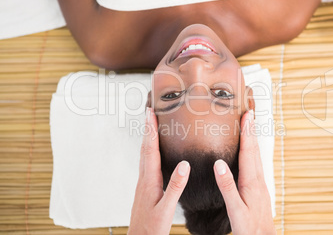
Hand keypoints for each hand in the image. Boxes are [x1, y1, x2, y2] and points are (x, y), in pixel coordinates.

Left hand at [128, 108, 190, 234]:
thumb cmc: (152, 228)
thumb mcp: (167, 209)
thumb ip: (176, 187)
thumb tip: (184, 164)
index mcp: (150, 180)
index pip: (150, 150)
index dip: (151, 130)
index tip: (150, 114)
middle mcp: (144, 178)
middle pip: (145, 148)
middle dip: (148, 128)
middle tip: (149, 112)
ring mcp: (144, 182)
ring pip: (145, 154)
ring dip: (148, 137)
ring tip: (152, 125)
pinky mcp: (146, 187)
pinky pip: (147, 162)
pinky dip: (150, 150)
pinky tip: (154, 151)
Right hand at [213, 110, 275, 234]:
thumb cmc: (249, 227)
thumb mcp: (235, 209)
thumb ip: (227, 186)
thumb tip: (218, 164)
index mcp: (251, 182)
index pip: (249, 152)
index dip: (247, 132)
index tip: (246, 116)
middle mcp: (257, 179)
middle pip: (255, 150)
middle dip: (251, 130)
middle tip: (249, 113)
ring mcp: (260, 183)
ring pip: (256, 156)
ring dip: (253, 139)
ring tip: (249, 126)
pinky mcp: (258, 188)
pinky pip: (255, 163)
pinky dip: (252, 151)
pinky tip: (249, 152)